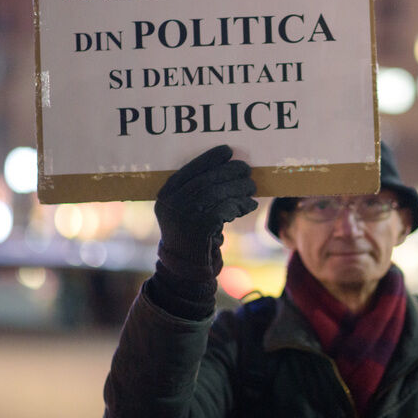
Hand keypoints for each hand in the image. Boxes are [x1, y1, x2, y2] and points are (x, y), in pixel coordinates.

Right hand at [154, 145, 257, 276]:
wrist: (186, 267)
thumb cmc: (191, 234)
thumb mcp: (184, 210)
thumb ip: (196, 191)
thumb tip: (226, 166)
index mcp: (165, 194)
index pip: (189, 169)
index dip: (209, 158)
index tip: (227, 150)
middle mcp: (172, 203)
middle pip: (206, 179)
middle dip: (229, 171)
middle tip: (246, 169)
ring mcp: (185, 215)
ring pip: (218, 193)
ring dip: (239, 188)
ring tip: (251, 187)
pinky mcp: (201, 227)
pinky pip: (226, 209)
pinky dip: (240, 205)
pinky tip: (249, 205)